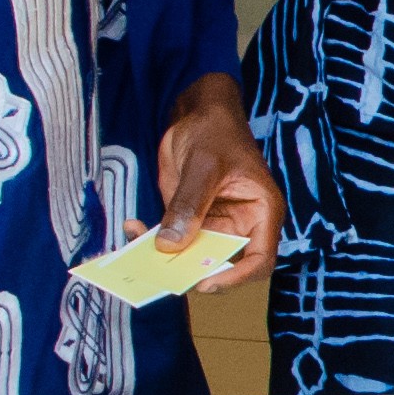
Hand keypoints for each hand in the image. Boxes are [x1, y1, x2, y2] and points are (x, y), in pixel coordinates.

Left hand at [153, 85, 282, 296]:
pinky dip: (151, 239)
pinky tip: (132, 227)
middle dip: (191, 272)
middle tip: (162, 274)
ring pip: (192, 256)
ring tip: (137, 254)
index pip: (259, 259)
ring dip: (166, 259)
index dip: (236, 277)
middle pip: (221, 264)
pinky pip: (172, 240)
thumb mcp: (204, 166)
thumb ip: (189, 205)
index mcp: (261, 213)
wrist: (198, 113)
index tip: (205, 281)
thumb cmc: (216, 131)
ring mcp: (213, 224)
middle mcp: (240, 225)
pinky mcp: (189, 219)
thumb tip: (170, 246)